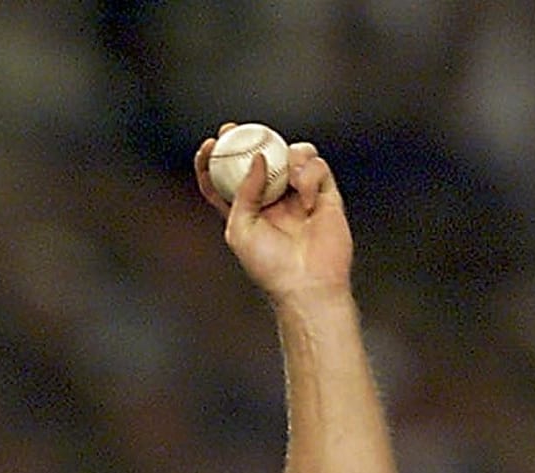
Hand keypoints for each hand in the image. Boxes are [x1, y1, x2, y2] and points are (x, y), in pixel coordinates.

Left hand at [195, 124, 353, 302]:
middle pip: (261, 158)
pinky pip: (317, 167)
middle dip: (249, 139)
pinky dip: (310, 177)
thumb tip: (258, 159)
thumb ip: (244, 192)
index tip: (210, 144)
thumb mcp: (240, 230)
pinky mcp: (324, 193)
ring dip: (289, 158)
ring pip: (293, 154)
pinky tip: (308, 201)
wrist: (307, 283)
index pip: (226, 180)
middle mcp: (272, 199)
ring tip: (289, 180)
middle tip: (236, 129)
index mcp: (246, 210)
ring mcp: (299, 194)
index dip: (215, 161)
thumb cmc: (269, 265)